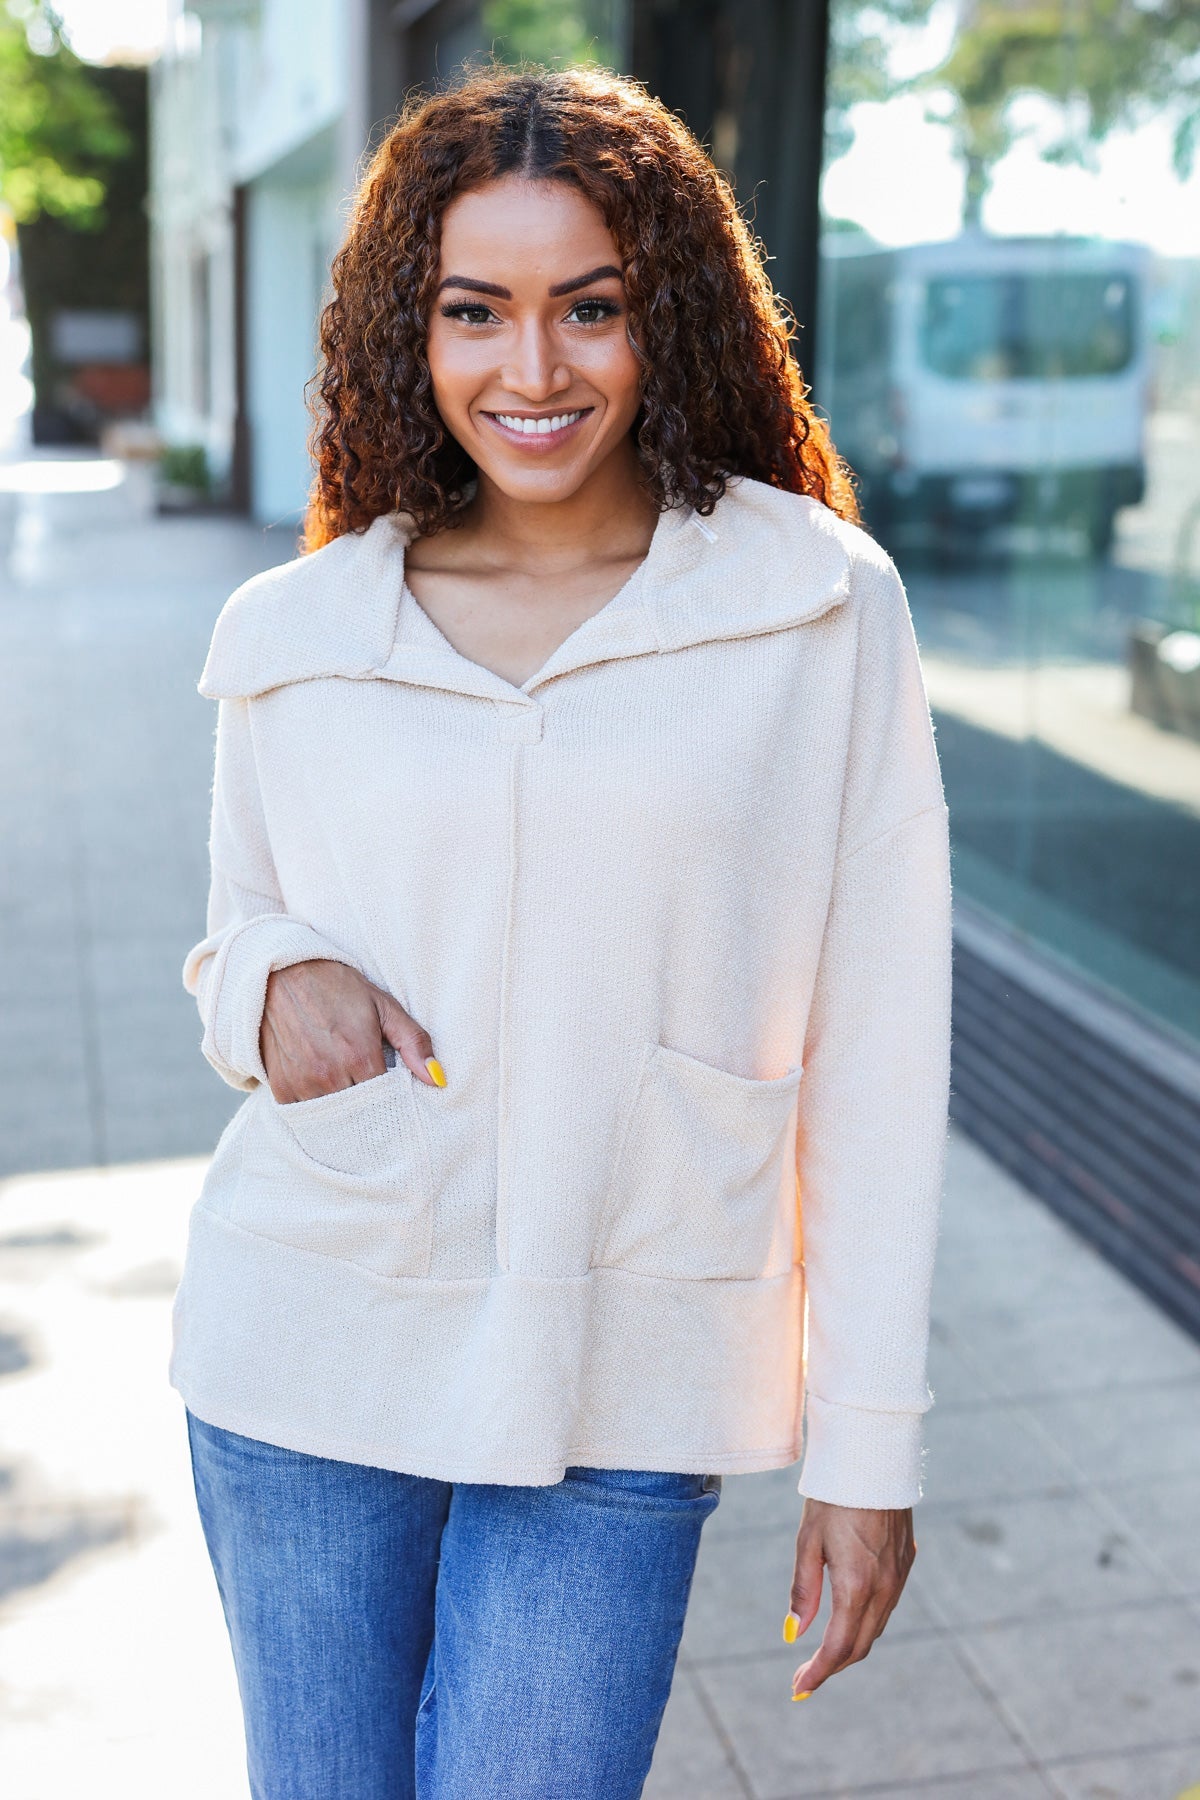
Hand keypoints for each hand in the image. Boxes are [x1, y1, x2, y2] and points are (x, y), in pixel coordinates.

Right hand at [260, 959, 445, 1101]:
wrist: (283, 974)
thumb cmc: (339, 988)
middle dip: (372, 1114)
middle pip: (361, 1114)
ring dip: (344, 1113)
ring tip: (351, 1097)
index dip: (394, 1102)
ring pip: (333, 1118)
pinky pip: (305, 1114)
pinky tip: (326, 1095)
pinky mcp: (281, 1086)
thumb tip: (438, 1080)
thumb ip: (413, 1043)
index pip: (387, 1102)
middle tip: (377, 1107)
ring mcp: (302, 1082)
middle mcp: (330, 1074)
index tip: (397, 1100)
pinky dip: (318, 1110)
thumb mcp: (383, 1006)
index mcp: (360, 1056)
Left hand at [783, 1499, 915, 1698]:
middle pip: (860, 1645)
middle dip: (832, 1666)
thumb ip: (804, 1590)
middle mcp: (884, 1587)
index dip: (818, 1673)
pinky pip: (887, 1605)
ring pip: (876, 1627)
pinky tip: (849, 1618)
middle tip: (805, 1677)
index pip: (838, 1647)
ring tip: (823, 1653)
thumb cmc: (833, 1495)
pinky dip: (866, 1622)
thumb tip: (793, 1633)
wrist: (873, 1457)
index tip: (798, 1688)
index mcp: (857, 1585)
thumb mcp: (808, 1541)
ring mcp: (900, 1576)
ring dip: (850, 1645)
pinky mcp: (907, 1562)